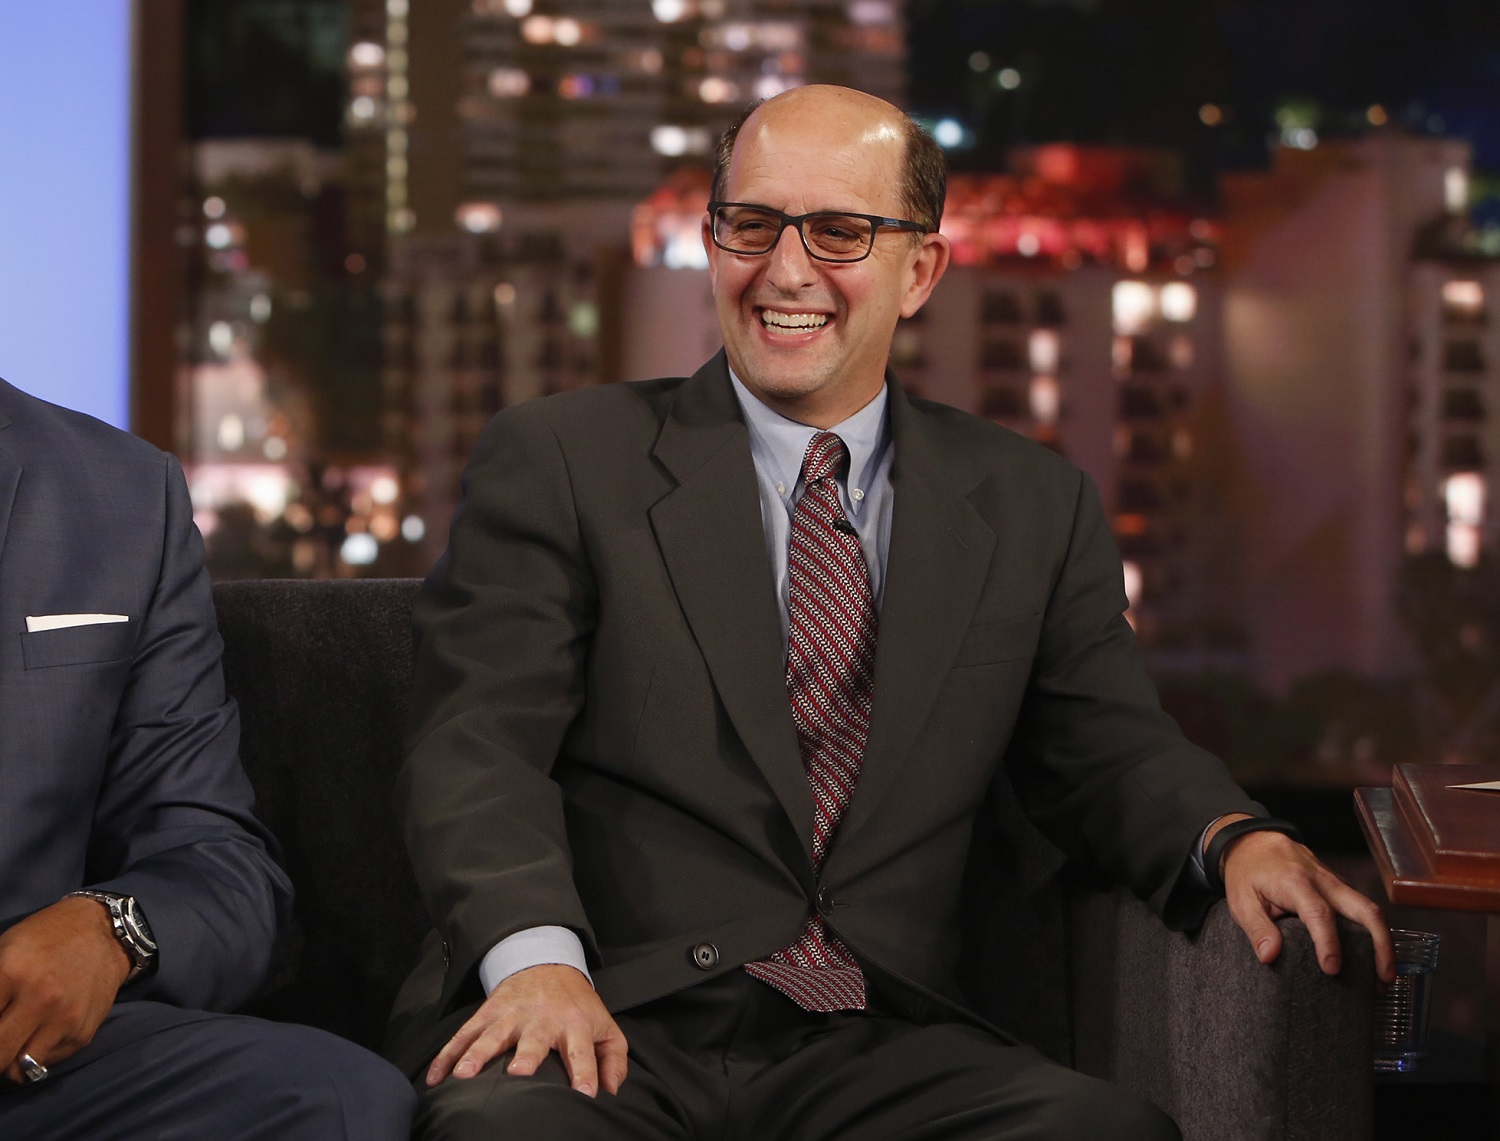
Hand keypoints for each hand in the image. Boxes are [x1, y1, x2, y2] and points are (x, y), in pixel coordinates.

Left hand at [0, 896, 131, 1082]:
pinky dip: (37, 1052)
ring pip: (18, 1068)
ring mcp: (64, 1020)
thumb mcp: (4, 949)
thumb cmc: (47, 939)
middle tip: (0, 1037)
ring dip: (12, 1057)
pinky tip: (42, 1030)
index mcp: (12, 972)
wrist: (107, 935)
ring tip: (14, 1039)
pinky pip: (47, 1061)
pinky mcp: (82, 1034)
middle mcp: (40, 1000)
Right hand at [426, 963, 627, 1096]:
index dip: (584, 1072)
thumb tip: (612, 1091)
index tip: (585, 1095)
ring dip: (476, 1054)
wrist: (546, 963)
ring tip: (463, 1077)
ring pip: (492, 1035)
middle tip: (518, 1074)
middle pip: (534, 1039)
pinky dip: (447, 1055)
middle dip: (526, 1056)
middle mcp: (542, 1019)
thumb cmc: (577, 1006)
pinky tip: (435, 1077)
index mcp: (575, 1024)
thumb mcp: (605, 1026)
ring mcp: (512, 1015)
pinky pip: (464, 1035)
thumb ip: (613, 1058)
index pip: (583, 1051)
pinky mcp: (488, 1013)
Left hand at [1211, 814, 1397, 985]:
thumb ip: (1256, 929)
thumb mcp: (1241, 900)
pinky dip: (1374, 933)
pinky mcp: (1341, 887)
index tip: (1332, 969)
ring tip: (1385, 977)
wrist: (1253, 841)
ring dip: (1384, 943)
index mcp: (1296, 882)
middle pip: (1365, 910)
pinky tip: (1373, 957)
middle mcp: (1324, 880)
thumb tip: (1269, 956)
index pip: (1319, 914)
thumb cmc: (1248, 872)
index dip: (1328, 944)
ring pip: (1371, 910)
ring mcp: (1336, 882)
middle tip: (1383, 979)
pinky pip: (1363, 909)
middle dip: (1381, 945)